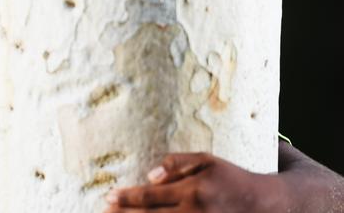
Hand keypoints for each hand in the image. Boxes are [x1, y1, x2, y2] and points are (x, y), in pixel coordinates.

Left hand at [103, 152, 284, 212]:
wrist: (264, 204)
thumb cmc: (230, 178)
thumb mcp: (207, 160)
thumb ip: (178, 163)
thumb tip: (150, 174)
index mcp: (192, 191)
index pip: (151, 196)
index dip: (127, 198)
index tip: (109, 196)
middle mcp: (194, 212)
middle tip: (104, 212)